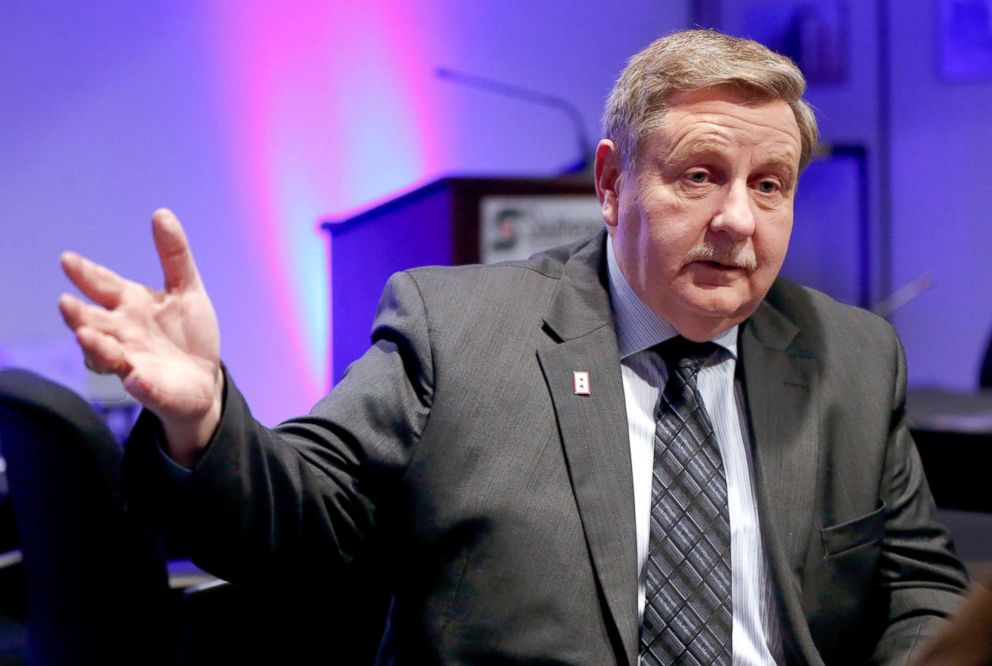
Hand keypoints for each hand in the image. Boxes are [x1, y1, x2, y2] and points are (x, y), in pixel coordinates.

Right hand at [59, 208, 221, 465]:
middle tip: (66, 303)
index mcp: (131, 305)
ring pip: (106, 356)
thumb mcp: (187, 290)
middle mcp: (123, 333)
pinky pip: (142, 387)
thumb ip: (174, 256)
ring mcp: (133, 362)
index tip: (68, 260)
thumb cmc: (188, 333)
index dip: (86, 274)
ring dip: (96, 347)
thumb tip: (162, 213)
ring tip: (87, 337)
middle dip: (78, 315)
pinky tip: (136, 377)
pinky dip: (139, 383)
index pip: (103, 286)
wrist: (204, 378)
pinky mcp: (150, 389)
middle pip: (93, 322)